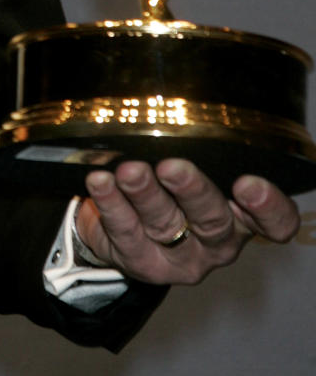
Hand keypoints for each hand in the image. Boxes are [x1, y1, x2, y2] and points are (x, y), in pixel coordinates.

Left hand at [75, 158, 298, 284]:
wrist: (125, 230)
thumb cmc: (172, 192)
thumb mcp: (200, 173)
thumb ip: (203, 153)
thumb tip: (182, 112)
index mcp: (242, 217)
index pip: (274, 222)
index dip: (268, 207)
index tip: (248, 183)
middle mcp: (217, 241)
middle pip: (212, 220)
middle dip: (192, 190)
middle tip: (171, 167)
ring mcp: (181, 257)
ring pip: (164, 224)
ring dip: (145, 194)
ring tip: (129, 171)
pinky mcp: (143, 263)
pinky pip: (125, 231)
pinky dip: (111, 203)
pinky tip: (101, 182)